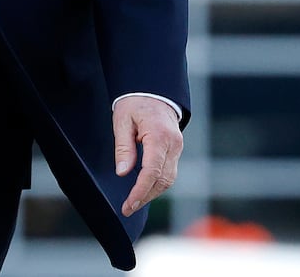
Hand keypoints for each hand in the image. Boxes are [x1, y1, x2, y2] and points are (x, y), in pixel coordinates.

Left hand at [113, 96, 183, 216]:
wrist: (154, 90)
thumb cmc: (135, 102)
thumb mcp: (122, 120)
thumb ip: (123, 147)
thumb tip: (123, 172)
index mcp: (159, 136)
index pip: (152, 171)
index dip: (140, 191)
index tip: (128, 204)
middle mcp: (173, 144)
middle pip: (163, 180)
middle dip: (145, 196)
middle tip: (127, 208)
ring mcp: (177, 148)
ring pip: (168, 179)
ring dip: (152, 192)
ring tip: (133, 202)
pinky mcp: (176, 150)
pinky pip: (169, 172)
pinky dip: (156, 183)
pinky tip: (143, 189)